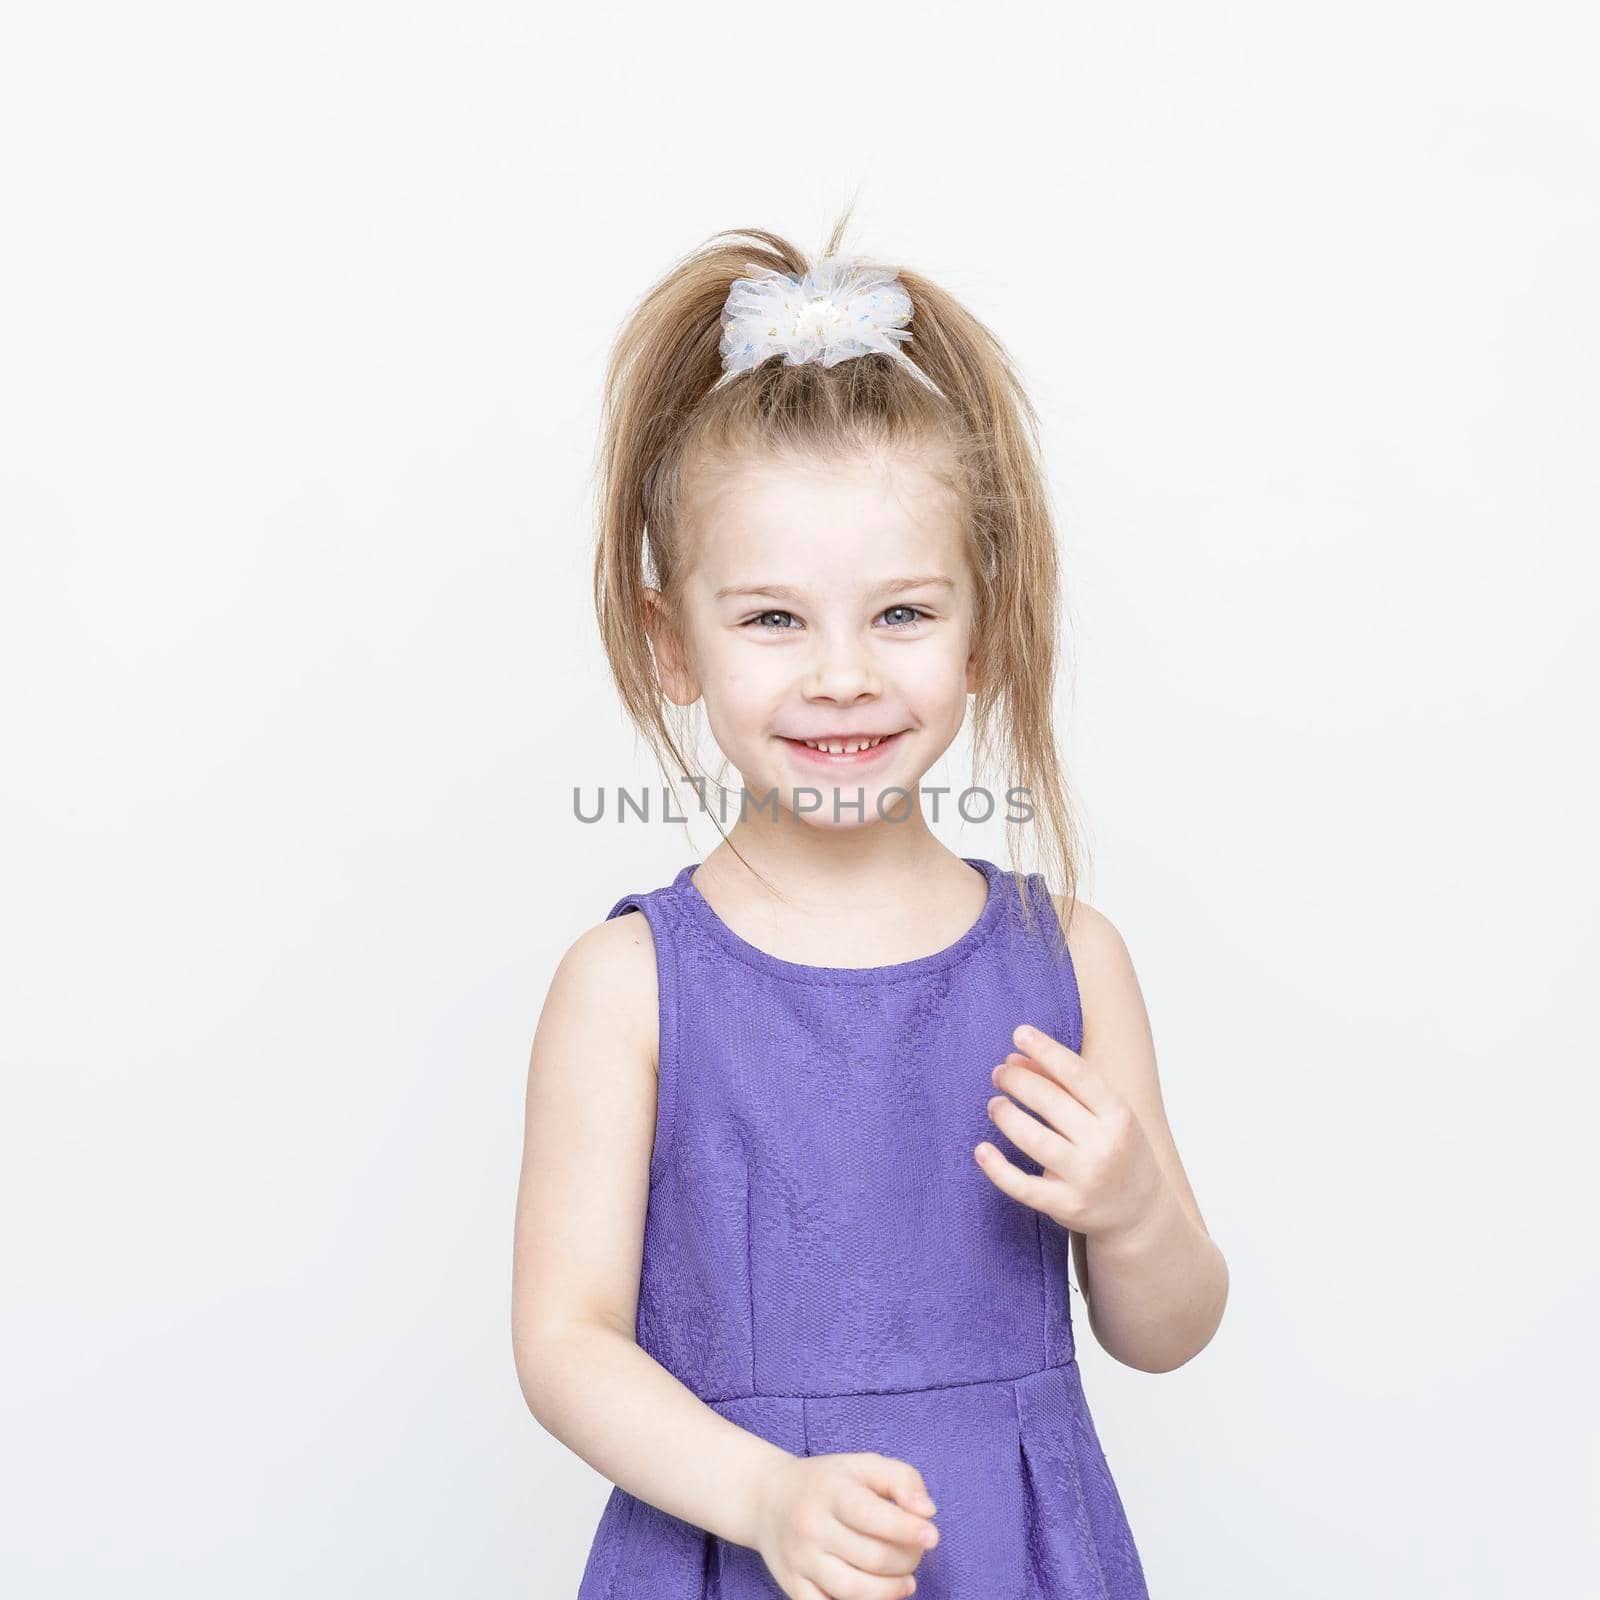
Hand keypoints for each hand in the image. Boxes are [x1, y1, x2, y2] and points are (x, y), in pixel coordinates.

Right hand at [749, 1450, 938, 1599]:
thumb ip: (901, 1479)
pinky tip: (875, 1596)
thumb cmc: (827, 1482)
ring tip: (906, 1582)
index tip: (932, 1536)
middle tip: (916, 1554)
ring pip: (853, 1590)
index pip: (872, 1515)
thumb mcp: (862, 1465)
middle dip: (906, 1560)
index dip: (907, 1529)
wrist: (766, 1498)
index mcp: (831, 1491)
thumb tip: (927, 1511)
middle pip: (871, 1557)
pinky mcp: (792, 1586)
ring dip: (890, 1591)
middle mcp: (812, 1526)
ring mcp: (800, 1560)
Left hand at [975, 1023, 1167, 1245]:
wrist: (1142, 1212)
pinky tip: (981, 1150)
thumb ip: (1063, 1083)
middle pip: (1050, 1102)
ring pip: (1032, 1139)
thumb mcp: (1106, 1113)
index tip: (1019, 1033)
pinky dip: (997, 1168)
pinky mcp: (1067, 1206)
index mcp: (1119, 1115)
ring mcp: (1085, 1178)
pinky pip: (1023, 1187)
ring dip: (1006, 1115)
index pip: (1077, 1073)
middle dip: (1018, 1081)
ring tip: (995, 1104)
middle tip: (999, 1073)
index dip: (1046, 1049)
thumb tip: (1016, 1057)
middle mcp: (1105, 1145)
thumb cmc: (1119, 1149)